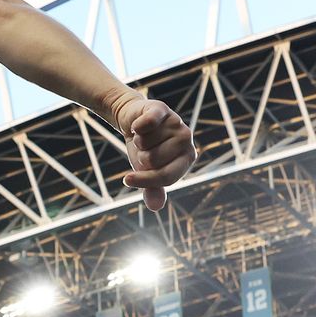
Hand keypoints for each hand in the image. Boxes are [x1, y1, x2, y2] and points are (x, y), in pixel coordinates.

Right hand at [115, 96, 194, 211]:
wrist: (133, 121)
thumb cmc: (145, 150)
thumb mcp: (148, 172)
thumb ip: (153, 188)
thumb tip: (156, 207)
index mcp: (188, 157)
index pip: (166, 176)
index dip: (145, 180)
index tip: (126, 180)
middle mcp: (186, 140)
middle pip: (152, 160)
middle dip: (141, 156)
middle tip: (144, 148)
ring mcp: (176, 123)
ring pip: (144, 143)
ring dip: (137, 141)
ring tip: (143, 136)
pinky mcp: (161, 109)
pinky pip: (146, 124)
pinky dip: (136, 127)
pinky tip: (138, 125)